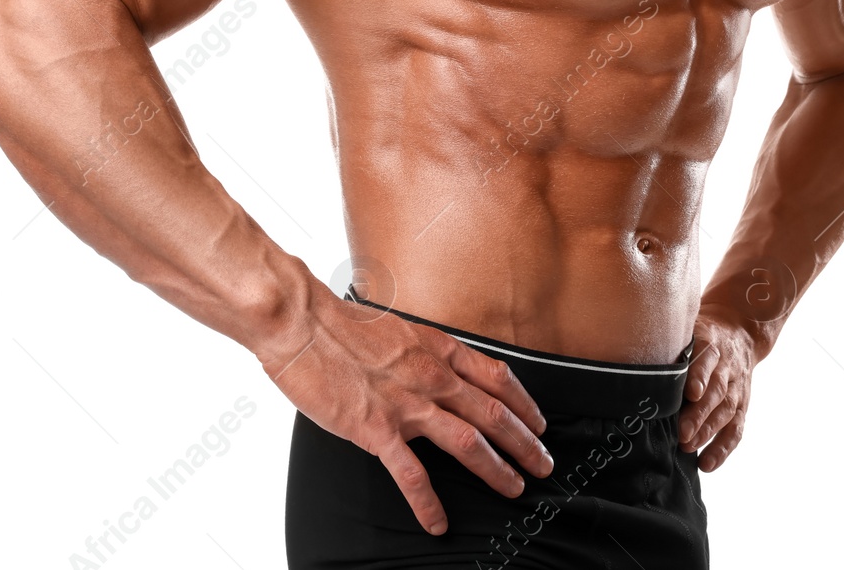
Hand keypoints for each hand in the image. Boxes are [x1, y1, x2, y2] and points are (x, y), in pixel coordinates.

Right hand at [258, 292, 552, 534]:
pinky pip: (411, 474)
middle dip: (525, 443)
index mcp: (435, 348)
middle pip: (494, 414)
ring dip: (497, 469)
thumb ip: (417, 351)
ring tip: (514, 488)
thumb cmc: (335, 322)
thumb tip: (427, 367)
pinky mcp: (377, 429)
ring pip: (468, 442)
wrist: (300, 322)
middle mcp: (430, 376)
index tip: (538, 422)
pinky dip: (428, 503)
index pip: (495, 377)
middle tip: (544, 464)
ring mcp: (407, 404)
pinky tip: (437, 522)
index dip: (524, 403)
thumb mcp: (394, 328)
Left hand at [677, 306, 760, 470]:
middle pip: (717, 391)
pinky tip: (708, 463)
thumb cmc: (700, 334)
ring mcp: (737, 387)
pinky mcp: (742, 405)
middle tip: (682, 431)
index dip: (700, 376)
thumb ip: (669, 341)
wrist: (739, 332)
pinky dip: (723, 448)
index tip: (691, 393)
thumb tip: (632, 354)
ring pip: (727, 411)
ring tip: (689, 446)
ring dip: (708, 432)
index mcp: (711, 343)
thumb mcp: (688, 328)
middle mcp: (727, 366)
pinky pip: (736, 429)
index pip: (708, 359)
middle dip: (700, 413)